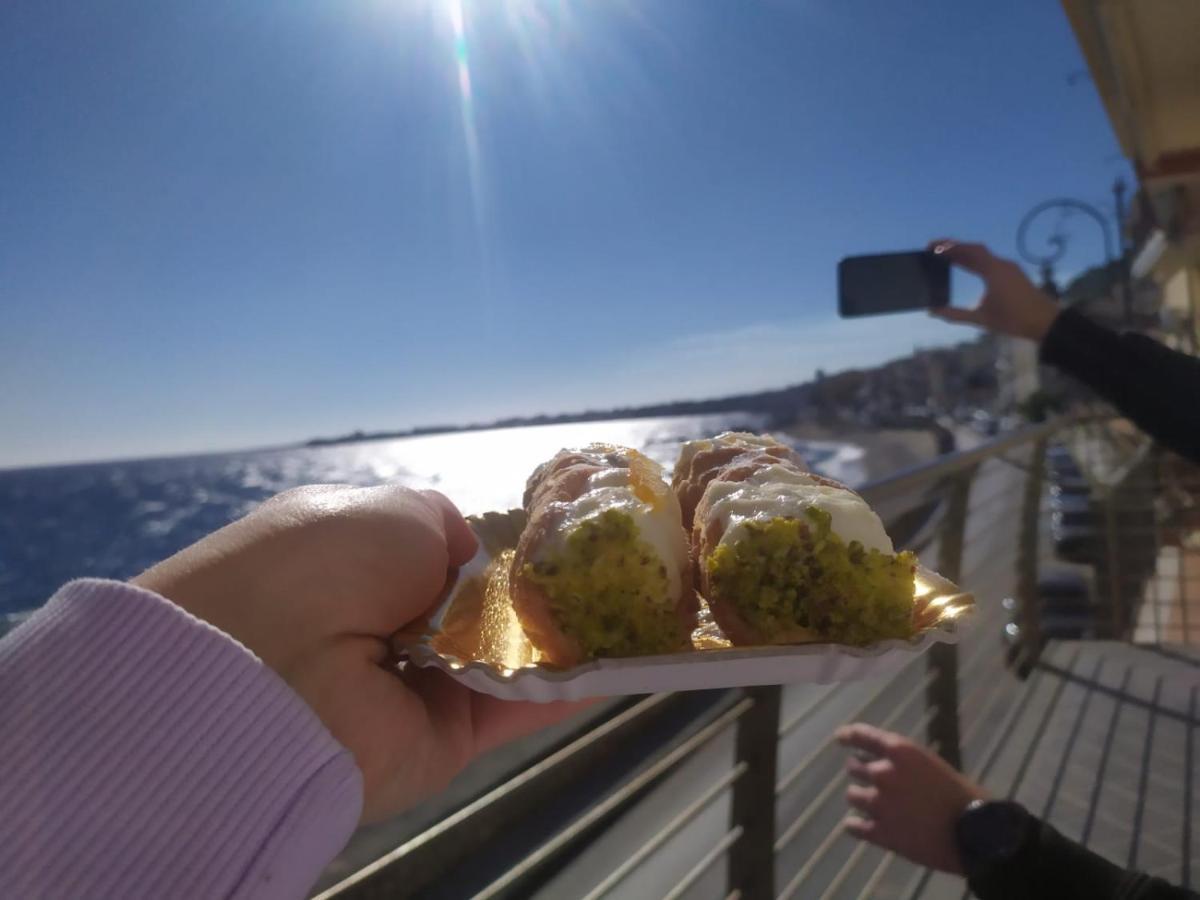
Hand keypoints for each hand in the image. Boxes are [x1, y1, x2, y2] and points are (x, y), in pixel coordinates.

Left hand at [135, 484, 587, 822]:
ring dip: (570, 634)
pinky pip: (517, 708)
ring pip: (508, 659)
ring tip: (642, 605)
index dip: (504, 546)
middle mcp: (385, 623)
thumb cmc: (322, 565)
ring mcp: (415, 686)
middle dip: (545, 590)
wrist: (262, 673)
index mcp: (358, 560)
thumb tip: (471, 556)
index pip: (446, 554)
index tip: (568, 532)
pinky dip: (573, 684)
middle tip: (618, 568)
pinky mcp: (442, 742)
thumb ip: (446, 527)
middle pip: (483, 608)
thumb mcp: (392, 512)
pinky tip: (630, 655)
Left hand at [837, 722, 986, 873]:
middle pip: (854, 767)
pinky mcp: (879, 832)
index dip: (848, 735)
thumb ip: (907, 764)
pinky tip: (859, 826)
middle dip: (861, 772)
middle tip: (874, 781)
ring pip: (852, 796)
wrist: (974, 835)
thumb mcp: (934, 766)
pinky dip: (856, 825)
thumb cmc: (963, 797)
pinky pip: (853, 826)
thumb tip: (889, 766)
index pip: (862, 736)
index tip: (840, 738)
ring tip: (873, 806)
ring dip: (861, 798)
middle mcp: (883, 773)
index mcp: (900, 751)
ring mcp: (878, 803)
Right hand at [928, 239, 1060, 341]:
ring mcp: (1008, 268)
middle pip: (974, 249)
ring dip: (964, 254)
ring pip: (982, 255)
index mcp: (994, 271)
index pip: (969, 251)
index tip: (932, 247)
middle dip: (954, 248)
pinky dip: (974, 261)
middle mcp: (1001, 264)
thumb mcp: (981, 319)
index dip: (949, 247)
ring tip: (945, 257)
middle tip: (934, 249)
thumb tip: (932, 311)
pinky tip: (965, 266)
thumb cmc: (1013, 320)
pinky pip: (990, 261)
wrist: (1045, 322)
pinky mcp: (1012, 273)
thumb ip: (955, 314)